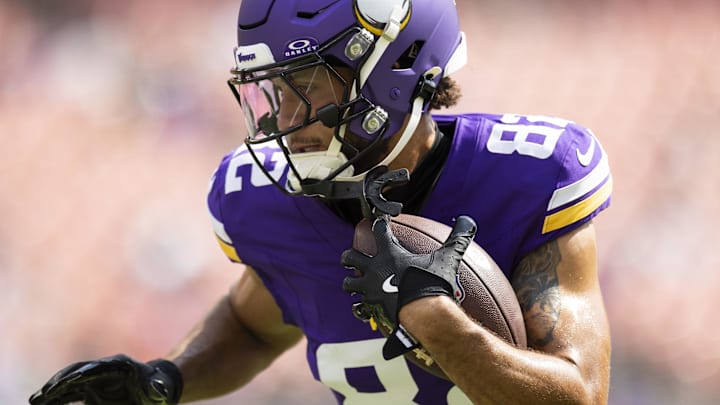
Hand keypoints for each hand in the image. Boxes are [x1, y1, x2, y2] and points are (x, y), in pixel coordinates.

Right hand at [28, 354, 182, 404]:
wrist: (154, 387)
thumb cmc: (158, 388)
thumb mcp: (161, 390)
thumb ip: (159, 389)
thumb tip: (162, 390)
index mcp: (121, 365)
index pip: (100, 368)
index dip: (86, 373)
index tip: (72, 381)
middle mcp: (104, 368)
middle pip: (79, 371)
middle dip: (62, 380)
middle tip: (45, 392)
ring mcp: (95, 377)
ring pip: (69, 381)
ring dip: (53, 389)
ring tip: (35, 399)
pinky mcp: (89, 388)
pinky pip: (69, 392)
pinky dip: (56, 397)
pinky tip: (41, 402)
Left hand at [342, 215, 476, 356]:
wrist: (424, 314)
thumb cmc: (432, 284)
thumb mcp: (447, 258)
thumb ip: (456, 239)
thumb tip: (467, 221)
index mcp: (389, 254)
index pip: (379, 230)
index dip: (380, 223)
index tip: (383, 221)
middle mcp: (374, 270)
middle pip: (351, 256)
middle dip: (350, 255)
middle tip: (354, 255)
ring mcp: (370, 290)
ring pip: (349, 283)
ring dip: (351, 281)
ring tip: (354, 281)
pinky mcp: (372, 308)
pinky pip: (358, 308)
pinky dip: (360, 308)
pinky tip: (363, 309)